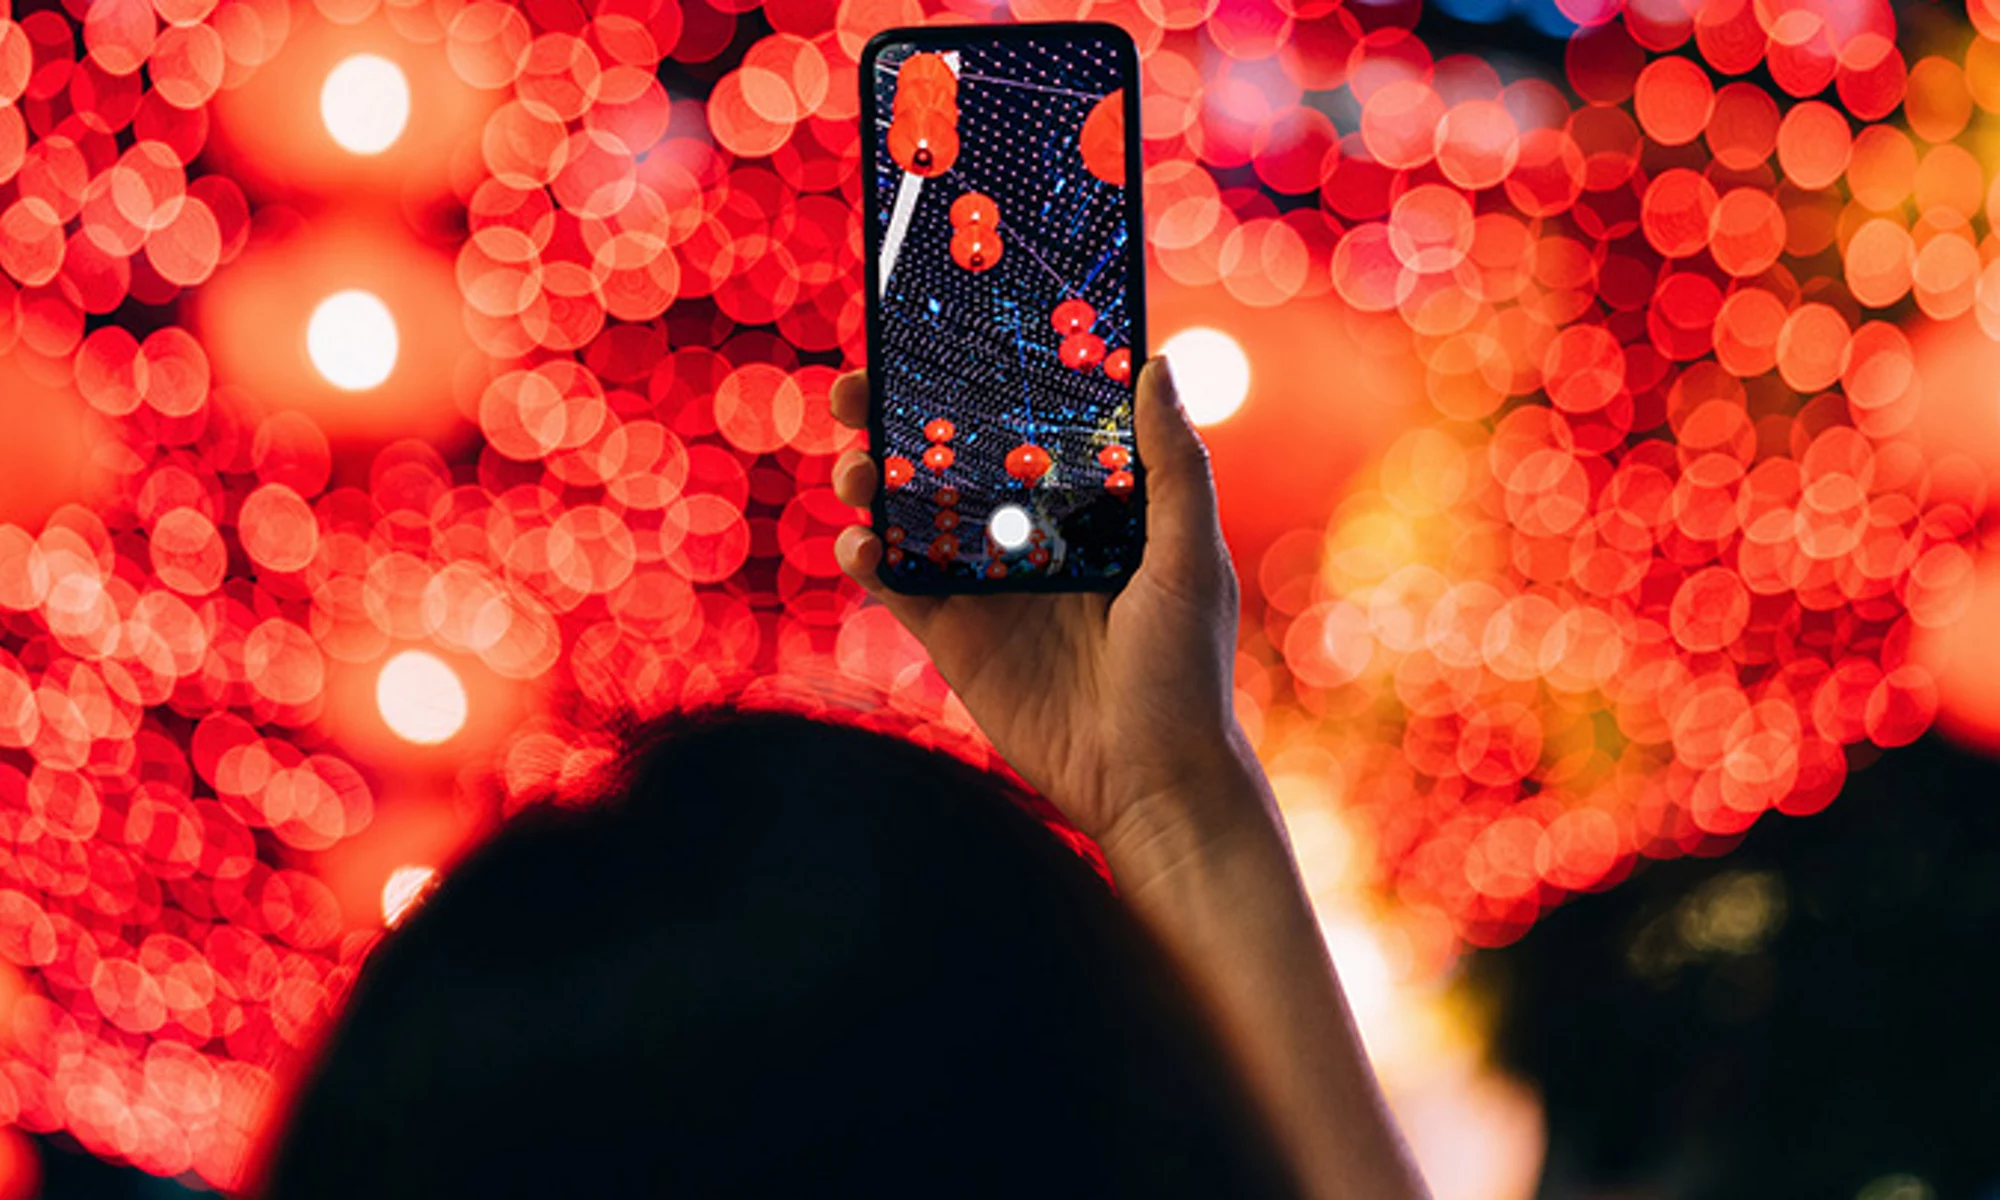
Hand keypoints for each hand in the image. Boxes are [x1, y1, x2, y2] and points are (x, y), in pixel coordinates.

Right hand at [829, 359, 1251, 844]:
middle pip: (952, 457)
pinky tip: (861, 541)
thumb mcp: (1189, 558)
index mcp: (1088, 504)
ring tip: (854, 465)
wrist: (1151, 783)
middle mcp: (1029, 533)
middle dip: (899, 418)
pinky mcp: (953, 635)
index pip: (1025, 423)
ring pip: (912, 511)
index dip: (981, 378)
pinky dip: (867, 556)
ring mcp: (986, 582)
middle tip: (858, 385)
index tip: (940, 333)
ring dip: (871, 480)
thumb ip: (1173, 466)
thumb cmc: (1187, 671)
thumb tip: (1158, 364)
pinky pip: (897, 583)